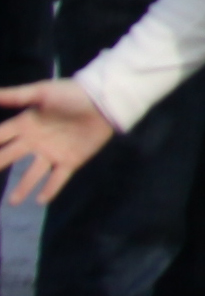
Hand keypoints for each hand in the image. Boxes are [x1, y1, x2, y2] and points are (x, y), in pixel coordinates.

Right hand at [0, 80, 116, 205]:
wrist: (104, 100)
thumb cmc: (72, 93)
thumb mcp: (41, 92)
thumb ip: (14, 96)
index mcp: (26, 124)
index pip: (0, 137)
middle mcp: (35, 141)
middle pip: (10, 157)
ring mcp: (53, 152)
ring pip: (33, 173)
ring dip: (22, 187)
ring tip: (12, 202)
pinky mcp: (71, 160)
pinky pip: (58, 178)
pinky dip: (50, 189)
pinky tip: (40, 201)